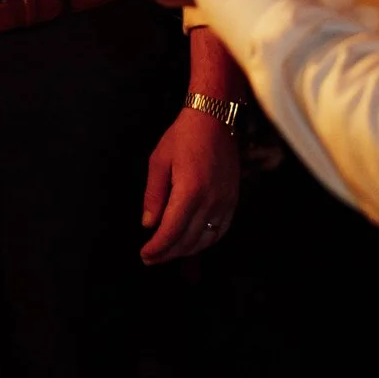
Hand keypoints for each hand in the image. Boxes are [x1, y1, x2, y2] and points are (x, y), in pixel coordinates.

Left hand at [139, 106, 240, 262]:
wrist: (214, 119)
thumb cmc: (183, 136)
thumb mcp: (158, 161)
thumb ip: (153, 196)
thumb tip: (149, 224)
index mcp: (190, 190)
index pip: (171, 231)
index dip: (157, 248)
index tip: (145, 255)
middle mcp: (211, 200)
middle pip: (188, 240)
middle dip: (168, 253)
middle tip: (152, 258)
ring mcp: (225, 202)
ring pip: (206, 240)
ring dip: (186, 251)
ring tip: (168, 252)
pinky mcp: (233, 200)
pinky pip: (220, 230)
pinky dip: (206, 241)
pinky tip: (192, 244)